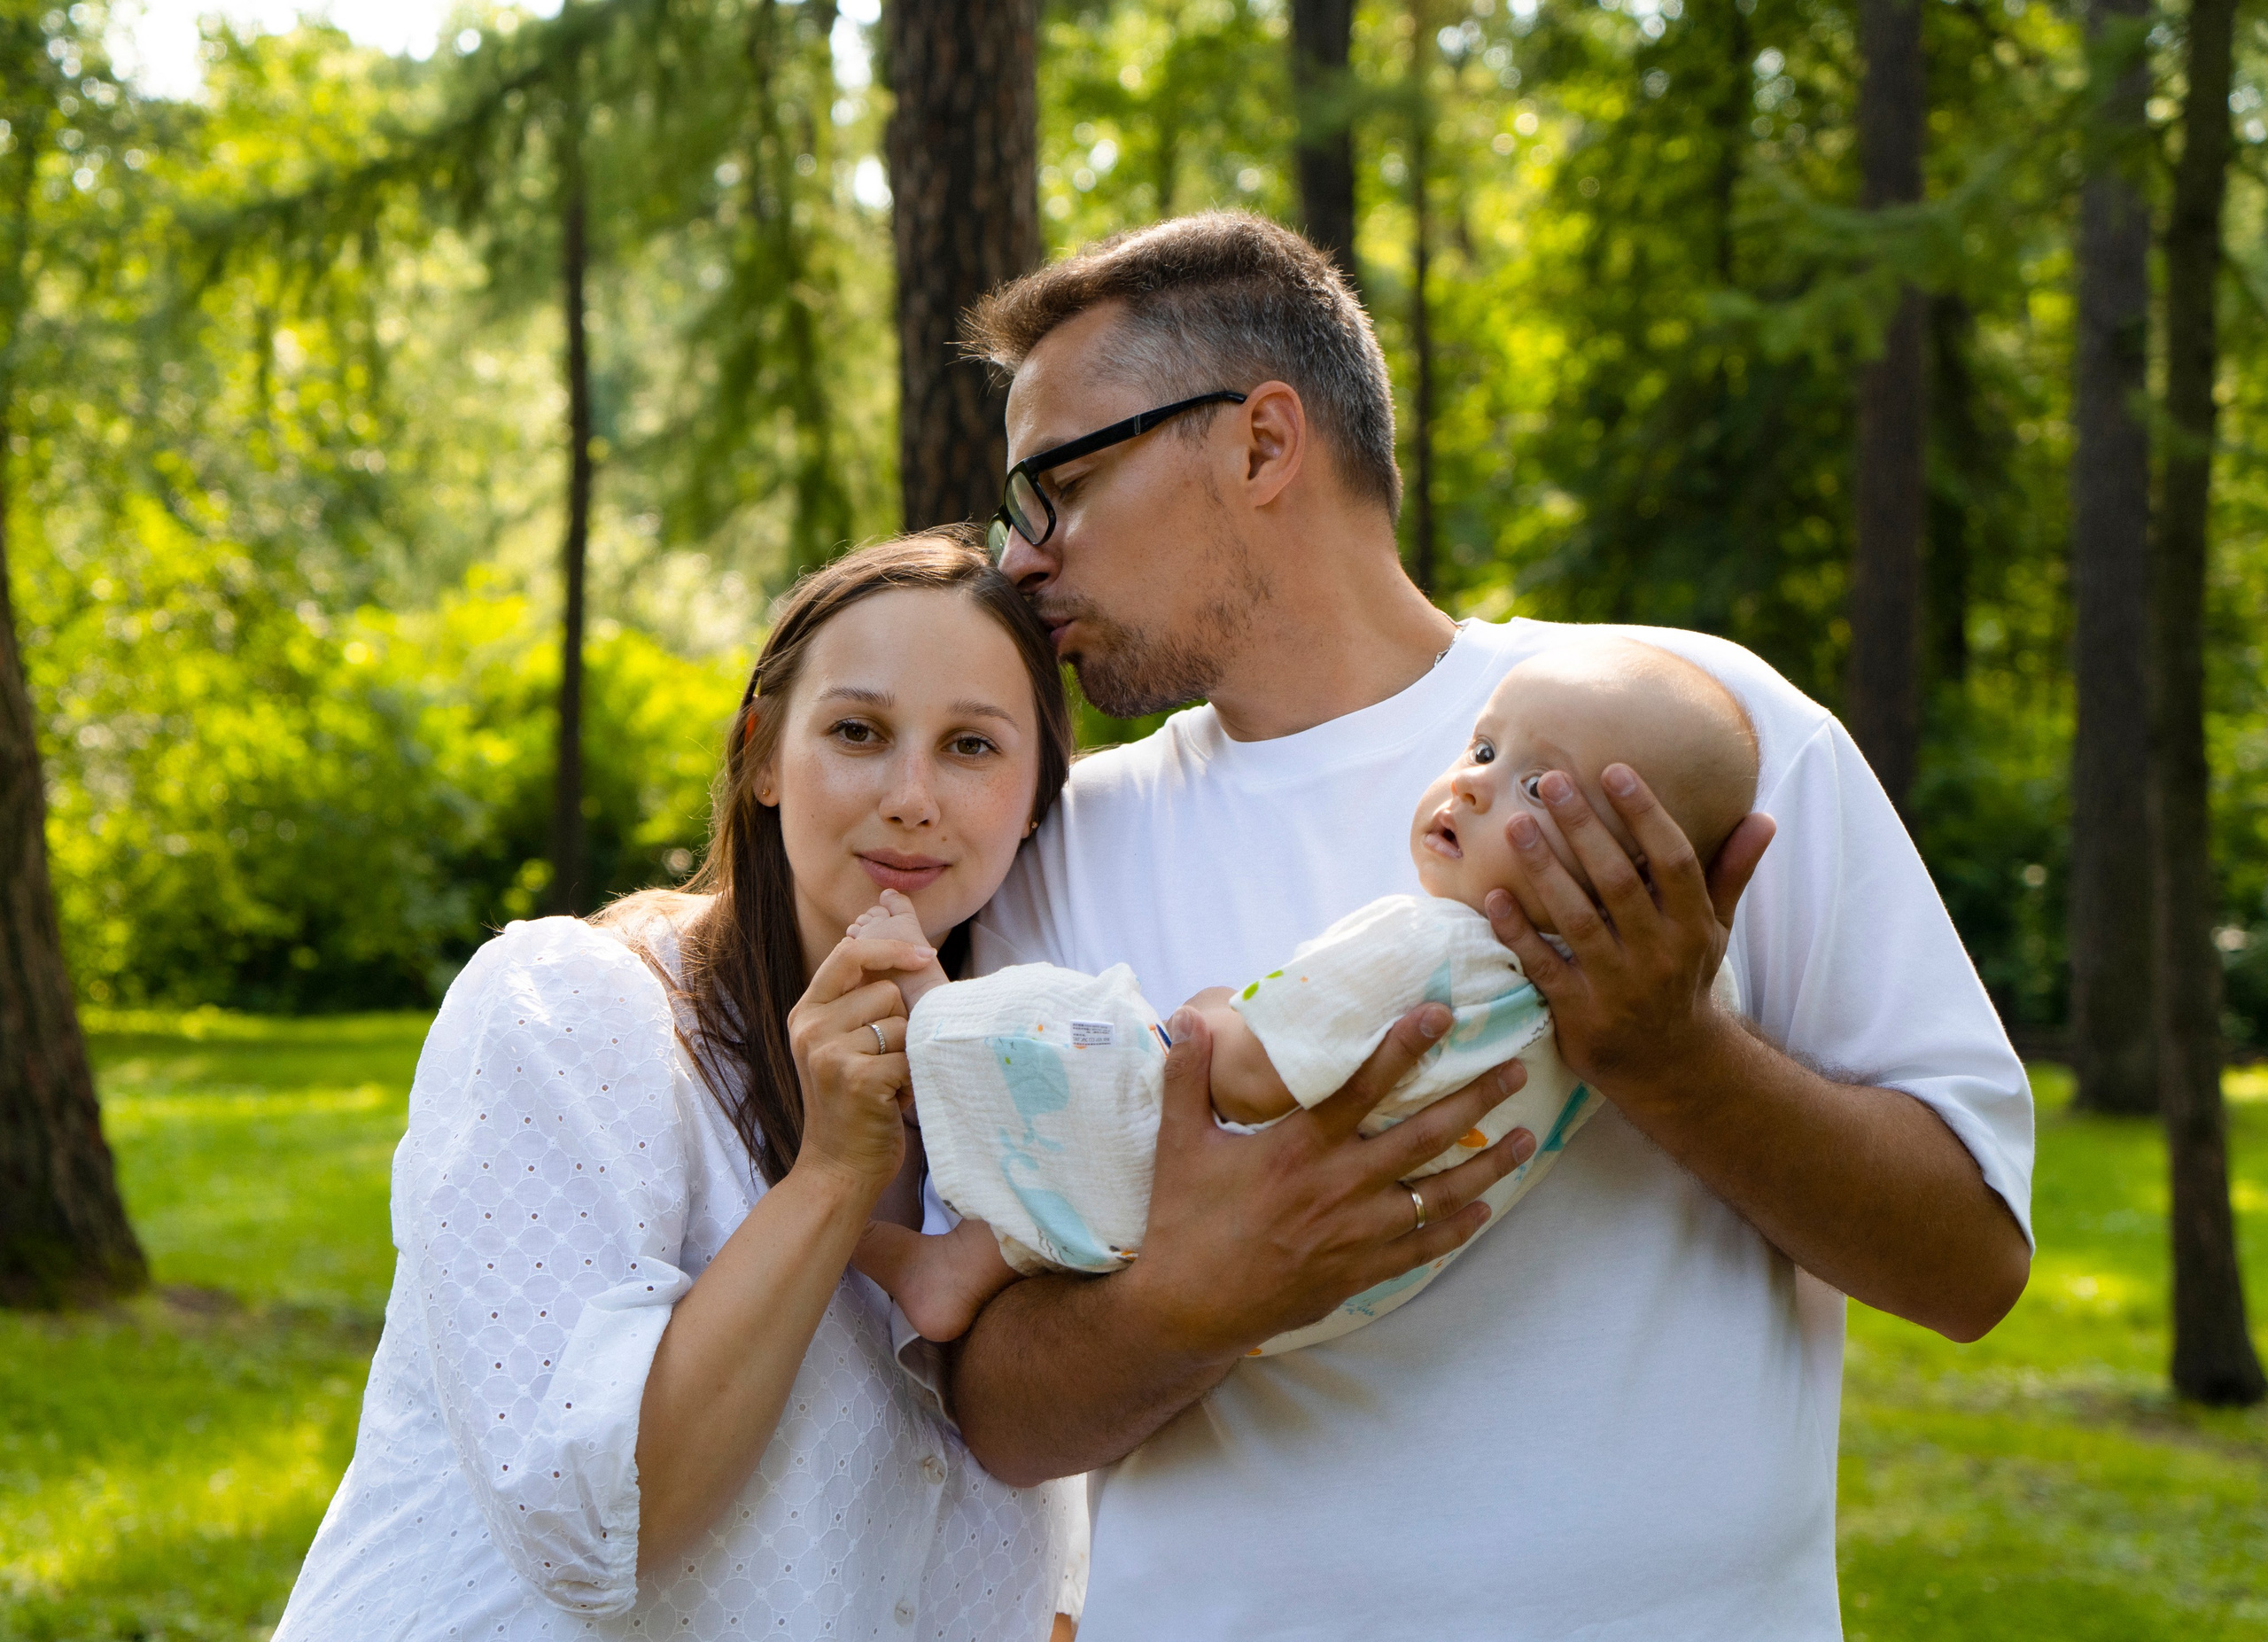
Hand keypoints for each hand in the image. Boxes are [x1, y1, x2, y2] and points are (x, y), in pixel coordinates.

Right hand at [785, 933, 935, 1195]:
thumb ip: (856, 1002)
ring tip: (887, 1083)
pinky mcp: (857, 1078)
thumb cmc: (853, 1104)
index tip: (925, 956)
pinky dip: (912, 1082)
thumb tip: (908, 949)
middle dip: (901, 1024)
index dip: (891, 948)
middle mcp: (811, 1028)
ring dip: (907, 1055)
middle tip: (884, 1062)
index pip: (849, 953)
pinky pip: (910, 1057)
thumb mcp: (838, 1045)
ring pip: (903, 1024)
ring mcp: (829, 1053)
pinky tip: (891, 1102)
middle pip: (887, 991)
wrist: (837, 1170)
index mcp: (806, 1013)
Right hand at [1121, 1005, 1536, 1359]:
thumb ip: (1188, 1077)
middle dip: (1475, 1099)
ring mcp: (1357, 1233)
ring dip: (1487, 1165)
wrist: (1189, 1311)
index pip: (1363, 1086)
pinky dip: (1459, 1227)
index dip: (1403, 1046)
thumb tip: (1184, 1017)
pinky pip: (1425, 1248)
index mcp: (1299, 1148)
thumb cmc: (1184, 1223)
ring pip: (1439, 1193)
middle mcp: (1340, 1186)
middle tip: (1515, 1070)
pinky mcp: (1360, 1271)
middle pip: (1424, 1135)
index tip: (1440, 1015)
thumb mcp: (1179, 1143)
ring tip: (1524, 1138)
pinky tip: (1485, 1208)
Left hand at [1485, 762, 1774, 1107]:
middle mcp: (1659, 954)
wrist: (1669, 1065)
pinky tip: (1495, 896)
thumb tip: (1763, 817)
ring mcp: (1618, 986)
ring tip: (1517, 825)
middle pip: (1619, 881)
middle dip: (1585, 828)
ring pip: (1578, 919)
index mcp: (1692, 926)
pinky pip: (1544, 965)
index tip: (1615, 771)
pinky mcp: (1579, 1013)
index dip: (1646, 815)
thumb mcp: (1714, 930)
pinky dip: (1518, 932)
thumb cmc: (1685, 979)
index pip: (1673, 860)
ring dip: (1545, 870)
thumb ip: (1730, 872)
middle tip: (1551, 780)